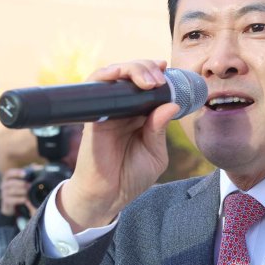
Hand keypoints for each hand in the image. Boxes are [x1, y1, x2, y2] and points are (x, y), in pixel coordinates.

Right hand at [0, 168, 36, 217]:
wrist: (11, 203)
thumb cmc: (18, 189)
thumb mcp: (21, 181)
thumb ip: (27, 173)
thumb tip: (34, 165)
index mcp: (7, 178)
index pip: (9, 173)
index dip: (16, 173)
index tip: (24, 174)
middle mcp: (4, 185)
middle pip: (11, 182)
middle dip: (21, 184)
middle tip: (30, 185)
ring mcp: (4, 193)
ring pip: (12, 191)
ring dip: (22, 191)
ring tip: (28, 192)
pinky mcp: (6, 201)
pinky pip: (13, 200)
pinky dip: (20, 199)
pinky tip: (26, 199)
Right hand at [58, 60, 179, 231]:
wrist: (109, 196)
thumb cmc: (131, 177)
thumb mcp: (155, 154)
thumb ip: (159, 130)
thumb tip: (170, 105)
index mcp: (139, 116)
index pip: (147, 86)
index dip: (156, 73)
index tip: (167, 69)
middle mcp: (123, 109)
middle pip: (131, 75)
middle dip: (146, 68)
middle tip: (160, 78)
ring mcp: (107, 110)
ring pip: (114, 75)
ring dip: (132, 69)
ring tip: (149, 79)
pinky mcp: (94, 116)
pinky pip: (95, 88)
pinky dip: (107, 75)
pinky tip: (121, 75)